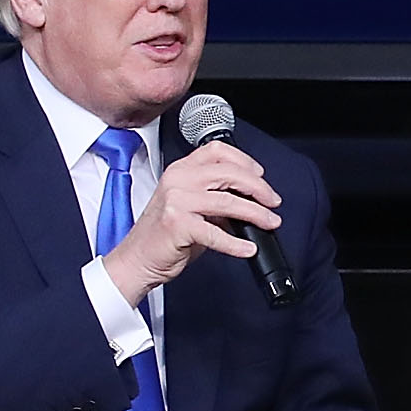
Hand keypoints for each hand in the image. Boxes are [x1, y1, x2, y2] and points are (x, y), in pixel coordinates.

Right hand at [101, 144, 281, 302]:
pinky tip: (248, 248)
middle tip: (273, 202)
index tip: (260, 176)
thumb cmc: (163, 235)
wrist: (137, 259)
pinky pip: (217, 233)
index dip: (244, 160)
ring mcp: (177, 202)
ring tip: (270, 223)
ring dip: (256, 214)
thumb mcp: (188, 206)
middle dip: (259, 188)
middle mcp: (178, 180)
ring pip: (229, 201)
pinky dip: (237, 243)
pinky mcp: (178, 226)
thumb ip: (213, 197)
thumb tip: (249, 201)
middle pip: (229, 173)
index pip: (217, 151)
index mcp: (180, 170)